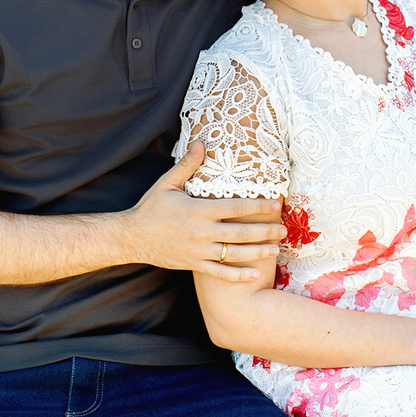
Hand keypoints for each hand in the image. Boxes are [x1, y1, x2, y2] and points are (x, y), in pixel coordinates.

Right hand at [128, 141, 284, 281]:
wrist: (131, 238)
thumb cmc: (150, 208)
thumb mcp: (167, 183)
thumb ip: (188, 165)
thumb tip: (201, 142)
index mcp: (198, 210)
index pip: (235, 207)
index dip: (258, 206)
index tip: (276, 204)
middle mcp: (201, 232)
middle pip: (240, 232)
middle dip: (265, 231)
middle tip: (284, 230)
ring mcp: (198, 251)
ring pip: (234, 254)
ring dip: (258, 252)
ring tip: (276, 250)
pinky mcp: (194, 265)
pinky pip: (220, 273)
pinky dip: (238, 275)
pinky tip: (255, 274)